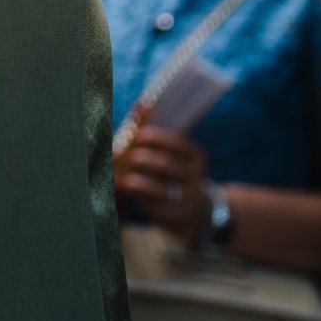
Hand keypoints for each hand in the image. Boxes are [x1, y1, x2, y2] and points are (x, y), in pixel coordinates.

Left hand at [114, 125, 210, 243]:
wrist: (199, 213)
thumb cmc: (175, 175)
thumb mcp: (173, 154)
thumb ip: (155, 131)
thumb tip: (141, 102)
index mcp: (196, 156)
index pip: (179, 142)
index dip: (157, 138)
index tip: (138, 135)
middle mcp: (196, 177)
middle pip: (167, 165)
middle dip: (143, 160)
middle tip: (127, 159)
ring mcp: (190, 199)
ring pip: (160, 189)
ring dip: (137, 183)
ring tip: (122, 180)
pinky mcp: (181, 218)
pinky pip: (158, 209)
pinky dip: (142, 202)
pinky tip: (133, 198)